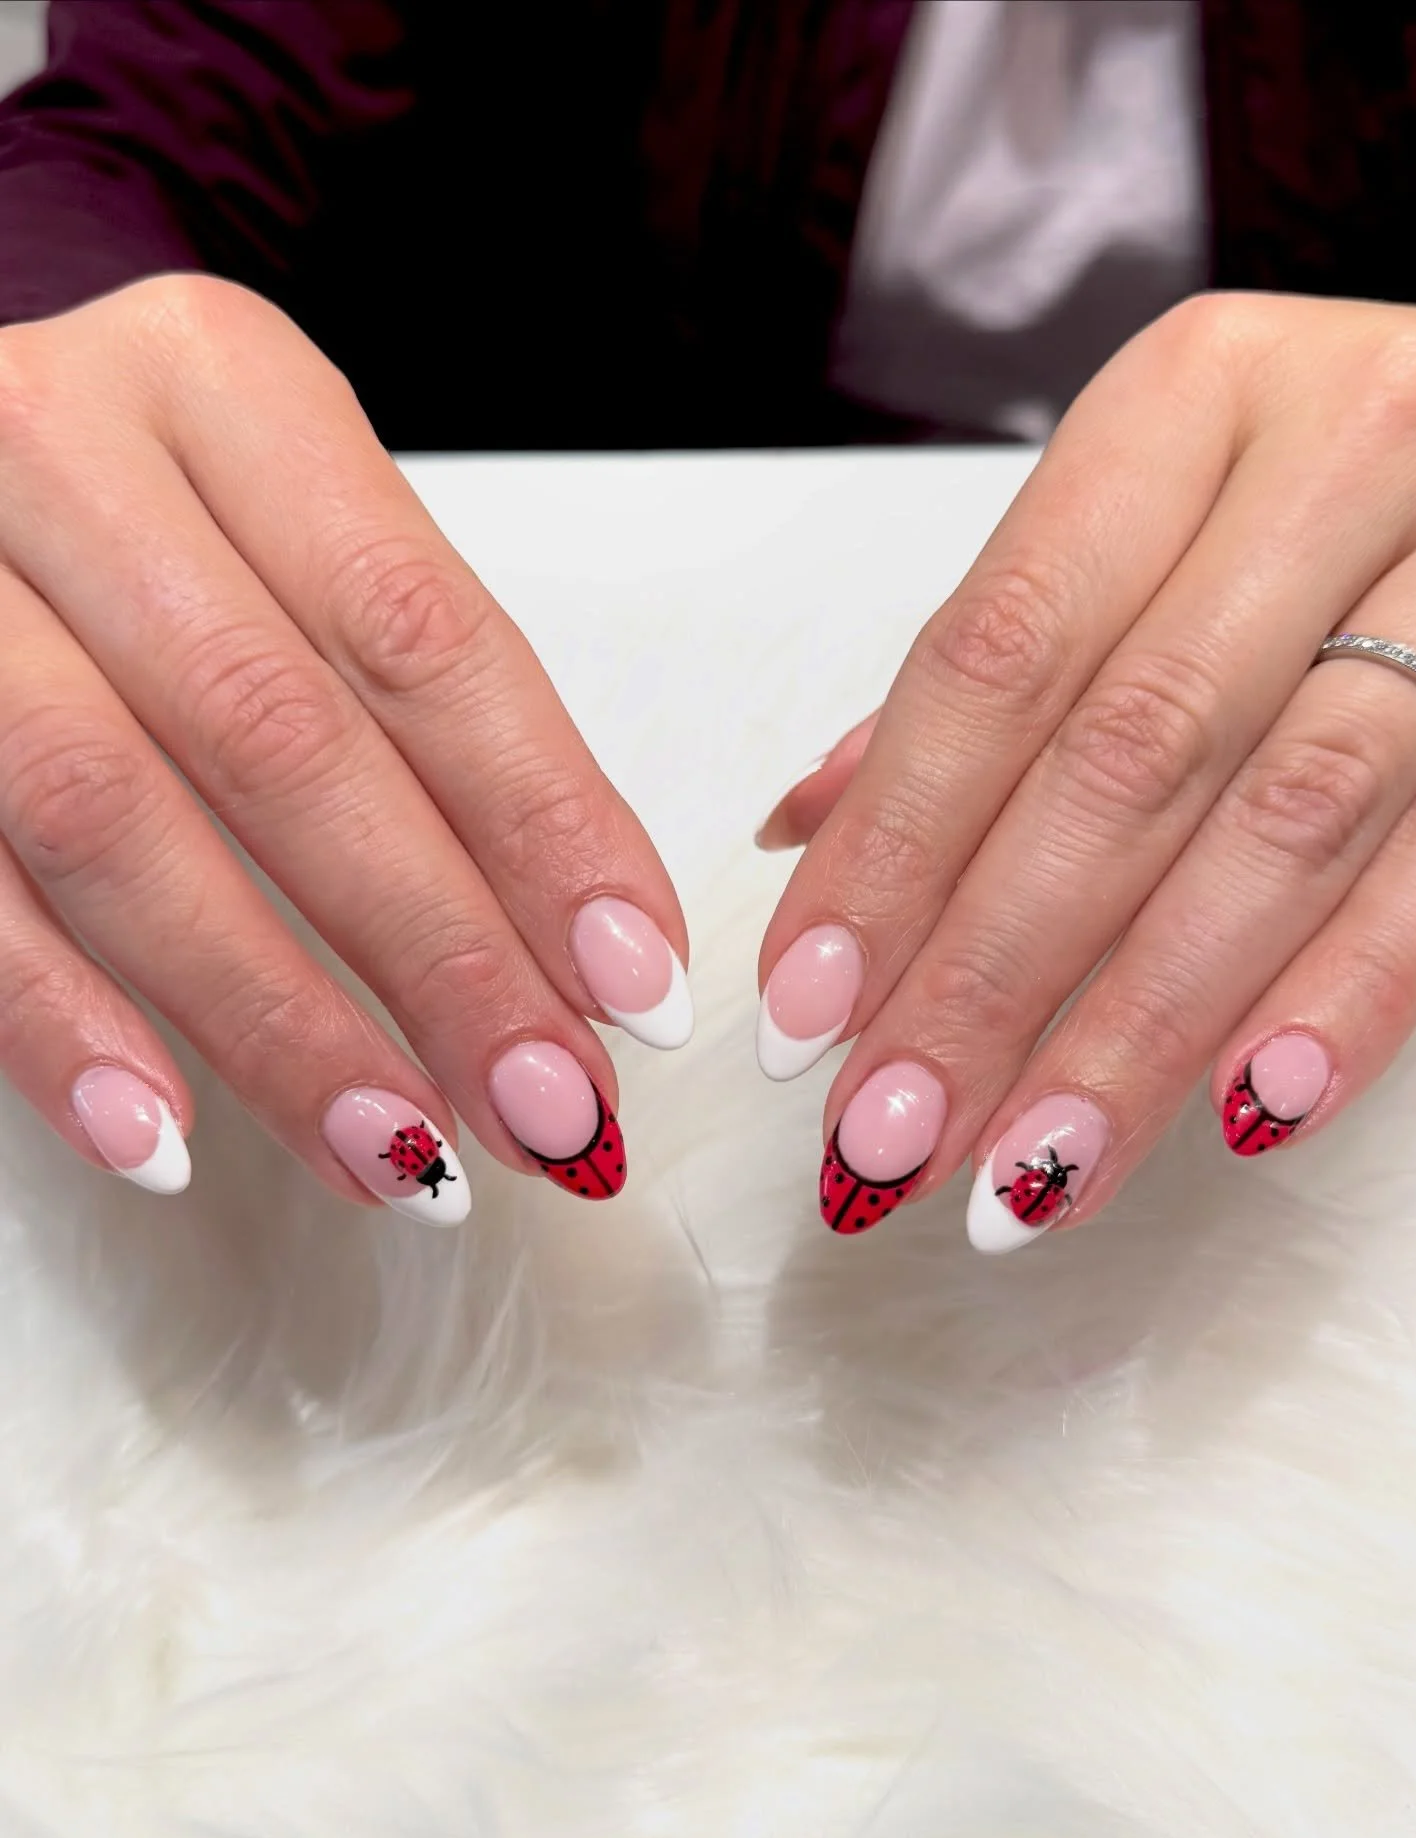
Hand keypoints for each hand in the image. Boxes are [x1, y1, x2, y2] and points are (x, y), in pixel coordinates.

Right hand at [0, 276, 690, 1219]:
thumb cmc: (136, 509)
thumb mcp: (283, 529)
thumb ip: (407, 689)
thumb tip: (578, 935)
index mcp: (223, 387)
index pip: (422, 633)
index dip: (542, 821)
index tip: (632, 977)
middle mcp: (67, 454)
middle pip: (284, 739)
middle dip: (437, 951)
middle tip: (547, 1101)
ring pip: (113, 821)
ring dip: (272, 1019)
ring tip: (398, 1152)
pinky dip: (62, 1026)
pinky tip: (168, 1138)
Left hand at [756, 293, 1415, 1247]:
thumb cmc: (1322, 480)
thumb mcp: (1151, 516)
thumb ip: (994, 671)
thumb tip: (805, 831)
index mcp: (1187, 405)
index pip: (996, 656)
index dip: (891, 846)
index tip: (807, 1007)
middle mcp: (1338, 459)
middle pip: (1123, 758)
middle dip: (989, 975)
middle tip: (892, 1131)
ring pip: (1282, 827)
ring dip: (1141, 1025)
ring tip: (1032, 1167)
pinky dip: (1346, 994)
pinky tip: (1243, 1109)